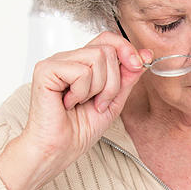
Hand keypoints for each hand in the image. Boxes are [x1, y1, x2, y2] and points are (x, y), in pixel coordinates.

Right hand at [0, 32, 151, 189]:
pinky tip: (68, 103)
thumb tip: (144, 55)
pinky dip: (81, 92)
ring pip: (97, 58)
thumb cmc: (79, 131)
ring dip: (98, 88)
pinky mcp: (46, 70)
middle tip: (99, 103)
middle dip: (113, 81)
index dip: (126, 48)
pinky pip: (81, 71)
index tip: (139, 64)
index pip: (108, 39)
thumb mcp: (114, 101)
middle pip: (107, 49)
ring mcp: (56, 62)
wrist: (59, 150)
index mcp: (83, 63)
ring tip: (83, 103)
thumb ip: (127, 77)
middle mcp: (69, 59)